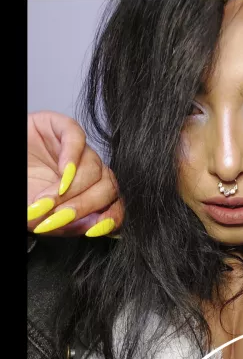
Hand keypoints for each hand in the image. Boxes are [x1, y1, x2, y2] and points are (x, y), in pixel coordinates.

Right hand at [28, 111, 123, 236]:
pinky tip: (62, 172)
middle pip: (107, 187)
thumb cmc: (24, 197)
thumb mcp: (45, 218)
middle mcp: (91, 172)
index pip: (115, 204)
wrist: (2, 172)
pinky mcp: (62, 127)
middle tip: (59, 215)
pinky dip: (72, 157)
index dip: (111, 218)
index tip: (94, 231)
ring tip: (46, 200)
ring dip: (71, 188)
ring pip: (94, 166)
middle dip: (84, 205)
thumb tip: (97, 226)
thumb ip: (72, 224)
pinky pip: (77, 137)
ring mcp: (80, 150)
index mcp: (92, 194)